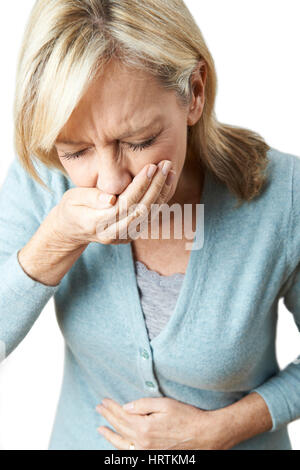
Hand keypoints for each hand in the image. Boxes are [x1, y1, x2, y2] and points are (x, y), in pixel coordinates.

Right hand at [51, 159, 174, 249]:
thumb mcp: (73, 199)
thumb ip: (91, 197)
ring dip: (162, 192)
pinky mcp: (131, 235)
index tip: (150, 167)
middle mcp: (113, 234)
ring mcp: (123, 237)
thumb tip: (111, 198)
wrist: (72, 231)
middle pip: (141, 210)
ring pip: (149, 215)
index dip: (140, 186)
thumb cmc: (71, 208)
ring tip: (169, 170)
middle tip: (165, 164)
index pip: (125, 204)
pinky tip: (166, 182)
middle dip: (156, 186)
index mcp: (97, 223)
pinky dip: (160, 200)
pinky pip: (149, 217)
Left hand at [96, 397, 224, 449]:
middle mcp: (143, 442)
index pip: (122, 415)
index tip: (103, 400)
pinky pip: (131, 453)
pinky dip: (121, 447)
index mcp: (145, 427)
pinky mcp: (153, 456)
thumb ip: (143, 404)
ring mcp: (147, 452)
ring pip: (122, 444)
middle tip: (99, 408)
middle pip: (120, 428)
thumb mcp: (165, 404)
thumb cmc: (186, 417)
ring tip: (100, 428)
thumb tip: (125, 407)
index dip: (111, 407)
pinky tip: (117, 443)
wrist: (205, 435)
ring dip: (110, 435)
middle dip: (108, 417)